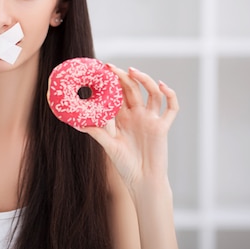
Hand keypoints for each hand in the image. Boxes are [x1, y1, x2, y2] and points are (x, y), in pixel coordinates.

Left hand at [80, 65, 178, 192]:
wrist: (142, 181)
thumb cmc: (125, 165)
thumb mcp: (108, 146)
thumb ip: (97, 133)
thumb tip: (78, 122)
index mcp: (122, 118)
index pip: (117, 95)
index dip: (111, 83)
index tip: (101, 71)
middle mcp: (137, 115)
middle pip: (132, 90)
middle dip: (123, 77)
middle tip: (112, 67)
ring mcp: (150, 120)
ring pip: (151, 94)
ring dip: (144, 80)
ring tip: (133, 71)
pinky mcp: (162, 127)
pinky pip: (171, 108)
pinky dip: (170, 95)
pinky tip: (162, 85)